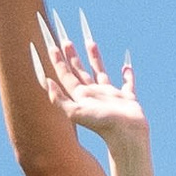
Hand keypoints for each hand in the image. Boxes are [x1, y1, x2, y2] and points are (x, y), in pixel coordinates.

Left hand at [31, 11, 147, 154]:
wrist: (126, 134)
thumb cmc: (102, 124)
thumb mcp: (76, 112)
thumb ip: (60, 99)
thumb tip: (47, 82)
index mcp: (81, 96)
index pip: (66, 75)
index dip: (58, 61)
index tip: (52, 46)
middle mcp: (93, 94)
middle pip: (79, 71)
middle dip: (72, 57)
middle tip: (65, 41)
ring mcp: (110, 95)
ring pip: (100, 72)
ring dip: (94, 58)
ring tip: (90, 42)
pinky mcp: (127, 98)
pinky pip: (127, 83)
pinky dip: (128, 75)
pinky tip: (126, 66)